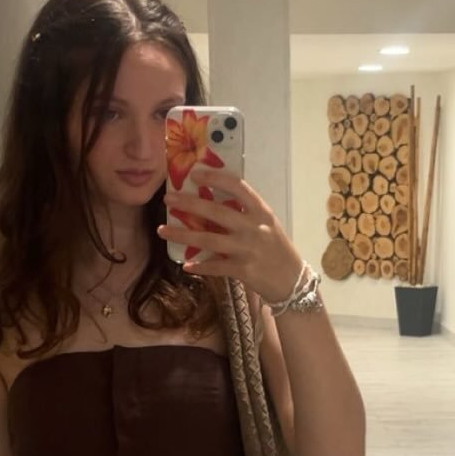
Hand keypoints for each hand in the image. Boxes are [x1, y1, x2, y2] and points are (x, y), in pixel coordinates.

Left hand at [157, 168, 301, 304]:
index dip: (215, 178)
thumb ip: (245, 213)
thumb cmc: (276, 249)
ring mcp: (247, 249)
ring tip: (162, 230)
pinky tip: (186, 264)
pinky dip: (199, 266)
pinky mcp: (243, 270)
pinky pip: (215, 266)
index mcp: (261, 212)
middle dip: (188, 204)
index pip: (237, 187)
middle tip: (168, 199)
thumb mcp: (266, 224)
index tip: (195, 175)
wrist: (291, 280)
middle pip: (216, 212)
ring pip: (208, 239)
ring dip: (182, 234)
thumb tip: (211, 202)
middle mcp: (254, 227)